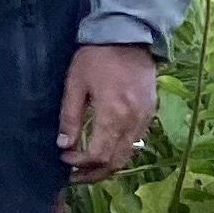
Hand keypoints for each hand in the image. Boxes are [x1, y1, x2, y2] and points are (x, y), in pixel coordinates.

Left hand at [60, 42, 156, 181]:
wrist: (128, 37)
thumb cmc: (96, 58)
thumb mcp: (75, 84)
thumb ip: (69, 117)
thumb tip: (63, 145)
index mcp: (113, 115)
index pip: (98, 155)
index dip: (79, 164)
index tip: (63, 159)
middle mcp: (133, 122)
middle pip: (115, 162)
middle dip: (93, 173)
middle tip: (73, 176)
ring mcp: (145, 119)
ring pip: (127, 155)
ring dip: (107, 166)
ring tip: (86, 167)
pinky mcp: (150, 113)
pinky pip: (135, 141)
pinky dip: (119, 151)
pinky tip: (104, 148)